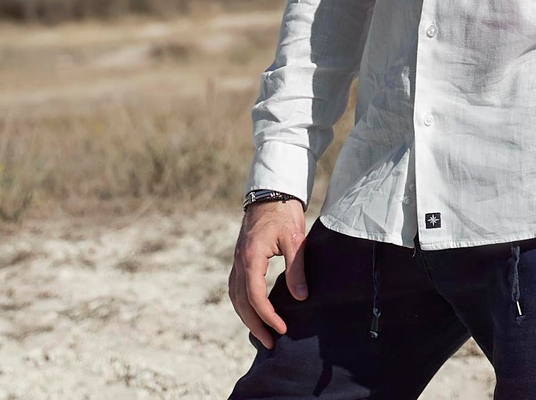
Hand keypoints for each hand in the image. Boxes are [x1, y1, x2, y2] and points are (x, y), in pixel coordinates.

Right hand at [228, 198, 308, 347]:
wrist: (271, 192)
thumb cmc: (284, 213)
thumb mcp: (295, 240)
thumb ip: (296, 269)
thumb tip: (301, 298)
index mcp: (251, 256)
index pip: (255, 295)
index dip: (267, 316)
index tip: (282, 328)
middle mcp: (239, 260)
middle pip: (241, 301)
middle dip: (255, 324)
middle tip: (270, 343)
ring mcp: (237, 259)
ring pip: (235, 296)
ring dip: (247, 317)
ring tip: (262, 333)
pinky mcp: (240, 258)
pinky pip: (236, 287)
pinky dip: (243, 303)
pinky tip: (253, 311)